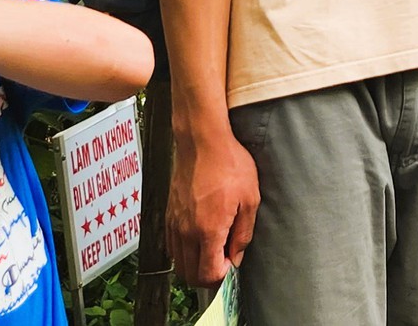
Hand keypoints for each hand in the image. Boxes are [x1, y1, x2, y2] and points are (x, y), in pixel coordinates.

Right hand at [171, 127, 260, 286]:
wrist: (202, 141)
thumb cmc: (230, 165)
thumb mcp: (250, 199)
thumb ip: (243, 234)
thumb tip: (237, 258)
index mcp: (207, 230)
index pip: (207, 275)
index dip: (222, 277)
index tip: (232, 264)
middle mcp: (186, 232)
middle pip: (189, 275)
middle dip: (208, 276)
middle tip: (224, 260)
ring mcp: (174, 224)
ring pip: (178, 262)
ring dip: (195, 264)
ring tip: (214, 247)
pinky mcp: (168, 215)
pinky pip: (172, 246)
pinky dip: (184, 251)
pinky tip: (200, 237)